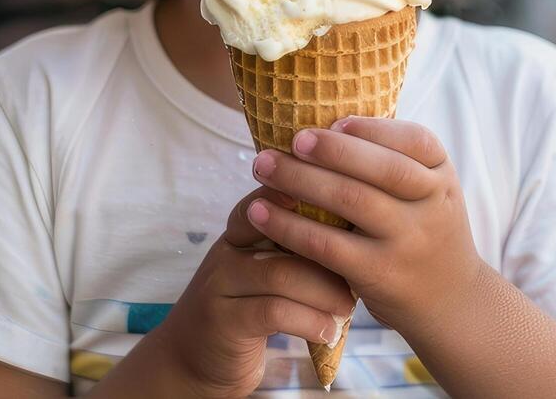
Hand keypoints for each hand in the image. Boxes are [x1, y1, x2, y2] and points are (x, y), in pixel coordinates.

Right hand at [132, 187, 355, 398]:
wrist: (194, 359)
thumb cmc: (246, 310)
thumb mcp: (263, 272)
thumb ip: (293, 250)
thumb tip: (355, 231)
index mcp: (240, 233)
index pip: (271, 198)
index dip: (306, 195)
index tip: (347, 198)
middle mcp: (227, 251)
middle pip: (283, 232)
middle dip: (329, 251)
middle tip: (361, 270)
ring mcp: (221, 285)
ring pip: (282, 273)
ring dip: (325, 292)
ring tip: (347, 307)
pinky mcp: (224, 322)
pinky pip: (274, 312)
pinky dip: (309, 321)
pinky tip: (327, 332)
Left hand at [245, 117, 484, 333]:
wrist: (451, 301)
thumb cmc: (424, 232)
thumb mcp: (429, 193)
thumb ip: (394, 163)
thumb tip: (327, 124)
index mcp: (443, 176)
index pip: (416, 141)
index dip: (374, 128)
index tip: (336, 120)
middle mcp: (433, 206)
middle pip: (382, 168)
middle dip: (332, 149)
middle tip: (292, 139)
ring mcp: (408, 241)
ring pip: (351, 201)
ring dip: (300, 179)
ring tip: (262, 166)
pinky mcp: (379, 274)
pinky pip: (328, 245)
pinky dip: (290, 226)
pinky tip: (260, 212)